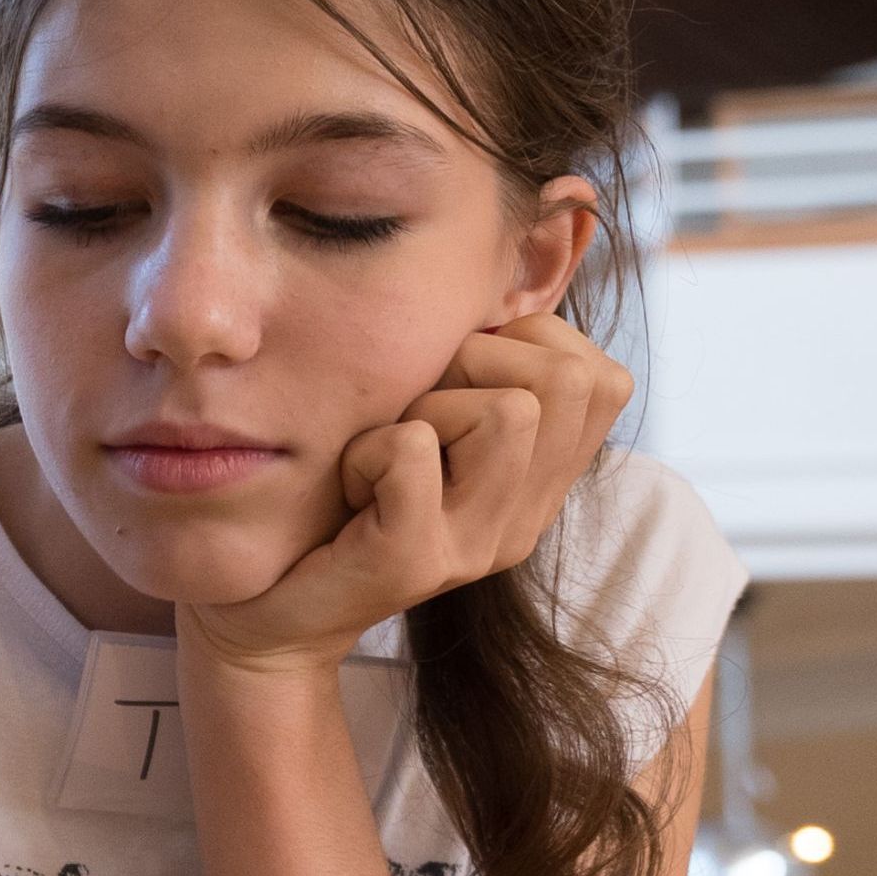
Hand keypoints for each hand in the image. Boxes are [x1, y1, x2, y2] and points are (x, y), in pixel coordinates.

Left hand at [181, 311, 628, 677]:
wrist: (273, 614)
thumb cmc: (341, 495)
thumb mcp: (427, 418)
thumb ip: (479, 364)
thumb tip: (520, 261)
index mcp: (540, 483)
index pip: (603, 377)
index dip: (526, 346)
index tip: (454, 381)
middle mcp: (526, 519)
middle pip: (566, 381)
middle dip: (477, 364)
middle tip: (412, 412)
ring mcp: (476, 547)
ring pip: (508, 411)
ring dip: (425, 406)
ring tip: (382, 450)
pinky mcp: (414, 562)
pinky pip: (413, 449)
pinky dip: (366, 447)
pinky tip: (349, 485)